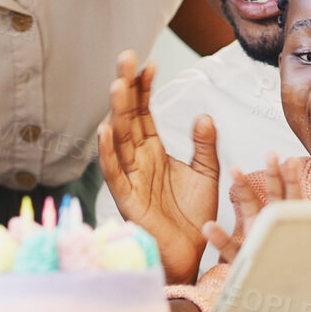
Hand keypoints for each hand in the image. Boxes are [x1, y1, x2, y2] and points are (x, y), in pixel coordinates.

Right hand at [95, 49, 219, 284]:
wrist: (191, 254)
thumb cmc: (193, 216)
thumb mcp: (206, 173)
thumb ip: (204, 145)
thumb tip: (203, 115)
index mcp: (153, 152)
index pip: (145, 113)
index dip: (145, 88)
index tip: (150, 63)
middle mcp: (137, 160)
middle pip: (128, 117)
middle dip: (126, 87)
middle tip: (126, 58)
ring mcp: (129, 178)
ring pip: (119, 139)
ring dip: (117, 111)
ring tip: (117, 84)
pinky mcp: (127, 199)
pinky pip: (113, 173)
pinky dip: (107, 152)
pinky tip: (104, 131)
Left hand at [200, 151, 302, 265]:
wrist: (281, 290)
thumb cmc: (260, 272)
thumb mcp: (236, 256)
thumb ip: (221, 243)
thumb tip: (207, 227)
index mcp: (259, 223)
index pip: (249, 199)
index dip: (242, 185)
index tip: (233, 169)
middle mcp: (276, 222)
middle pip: (274, 194)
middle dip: (272, 174)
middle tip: (270, 154)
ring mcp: (294, 227)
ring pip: (292, 202)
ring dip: (291, 181)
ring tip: (290, 161)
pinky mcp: (309, 238)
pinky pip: (308, 225)